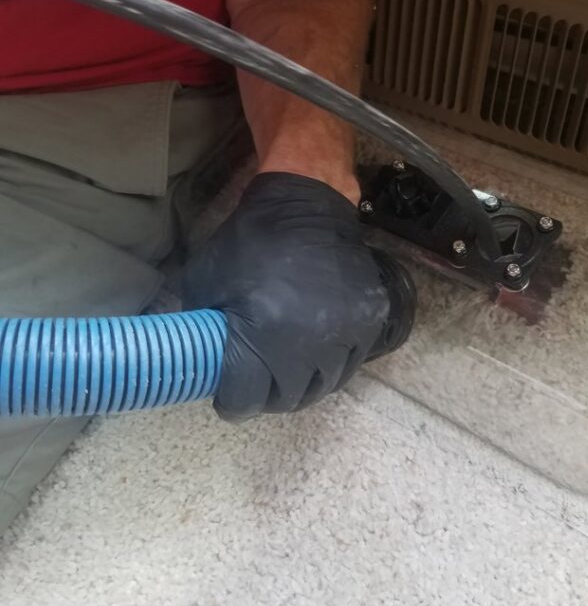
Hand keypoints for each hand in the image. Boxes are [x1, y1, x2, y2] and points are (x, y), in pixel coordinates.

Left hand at [181, 172, 415, 419]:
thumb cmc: (251, 241)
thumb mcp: (205, 281)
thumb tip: (199, 357)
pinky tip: (313, 352)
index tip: (225, 392)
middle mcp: (308, 347)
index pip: (243, 401)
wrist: (307, 204)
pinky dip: (330, 364)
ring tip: (285, 369)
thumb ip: (200, 327)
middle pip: (286, 400)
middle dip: (266, 397)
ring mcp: (345, 337)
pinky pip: (349, 364)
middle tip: (255, 382)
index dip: (230, 401)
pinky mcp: (369, 325)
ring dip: (301, 384)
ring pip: (322, 387)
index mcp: (263, 340)